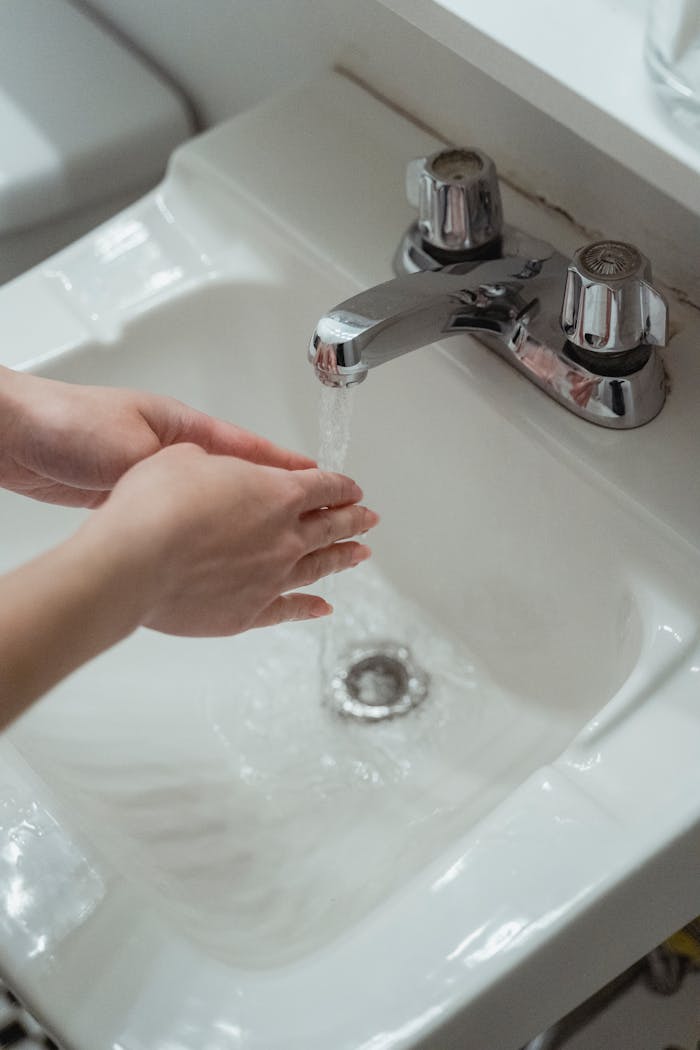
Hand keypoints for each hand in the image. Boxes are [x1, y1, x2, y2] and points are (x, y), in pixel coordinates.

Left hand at [0, 366, 313, 506]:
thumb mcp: (138, 448)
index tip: (329, 483)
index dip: (294, 470)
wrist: (18, 437)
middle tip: (323, 512)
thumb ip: (180, 473)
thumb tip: (213, 496)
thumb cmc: (70, 426)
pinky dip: (214, 532)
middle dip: (284, 496)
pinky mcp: (136, 500)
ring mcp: (158, 476)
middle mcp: (178, 453)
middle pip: (245, 477)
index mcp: (186, 429)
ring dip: (252, 517)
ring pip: (220, 501)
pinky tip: (225, 549)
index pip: (254, 450)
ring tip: (285, 537)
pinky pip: (190, 518)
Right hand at [82, 444, 378, 633]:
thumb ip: (216, 466)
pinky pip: (290, 609)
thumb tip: (216, 473)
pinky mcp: (250, 613)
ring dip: (342, 558)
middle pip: (331, 527)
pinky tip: (323, 607)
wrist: (134, 562)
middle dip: (353, 520)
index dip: (340, 486)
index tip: (352, 489)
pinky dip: (310, 608)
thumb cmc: (155, 506)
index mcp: (276, 493)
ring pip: (318, 567)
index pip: (322, 487)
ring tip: (359, 554)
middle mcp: (284, 538)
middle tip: (369, 519)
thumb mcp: (185, 459)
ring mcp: (271, 579)